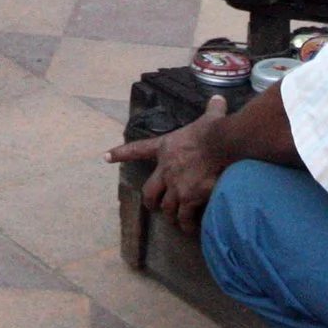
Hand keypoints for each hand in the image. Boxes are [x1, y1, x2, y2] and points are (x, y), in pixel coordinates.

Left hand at [108, 99, 229, 233]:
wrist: (222, 144)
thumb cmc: (214, 129)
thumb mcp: (210, 117)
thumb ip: (212, 109)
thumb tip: (219, 98)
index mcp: (166, 147)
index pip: (139, 149)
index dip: (122, 153)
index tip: (106, 157)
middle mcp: (166, 170)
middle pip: (149, 192)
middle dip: (151, 201)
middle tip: (154, 206)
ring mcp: (176, 186)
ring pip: (167, 208)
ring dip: (171, 216)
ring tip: (179, 223)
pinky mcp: (188, 198)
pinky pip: (185, 218)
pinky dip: (187, 224)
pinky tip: (192, 228)